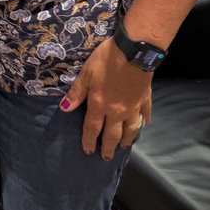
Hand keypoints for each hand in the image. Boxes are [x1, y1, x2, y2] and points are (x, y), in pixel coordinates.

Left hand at [60, 38, 152, 159]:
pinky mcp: (145, 98)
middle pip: (112, 134)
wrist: (134, 52)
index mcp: (100, 104)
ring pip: (130, 129)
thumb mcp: (86, 73)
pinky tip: (144, 124)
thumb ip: (77, 92)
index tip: (88, 151)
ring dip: (127, 139)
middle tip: (107, 157)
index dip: (89, 140)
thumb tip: (64, 109)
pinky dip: (144, 121)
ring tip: (124, 147)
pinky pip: (145, 114)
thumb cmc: (106, 60)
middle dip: (108, 147)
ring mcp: (133, 106)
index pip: (92, 128)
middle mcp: (117, 111)